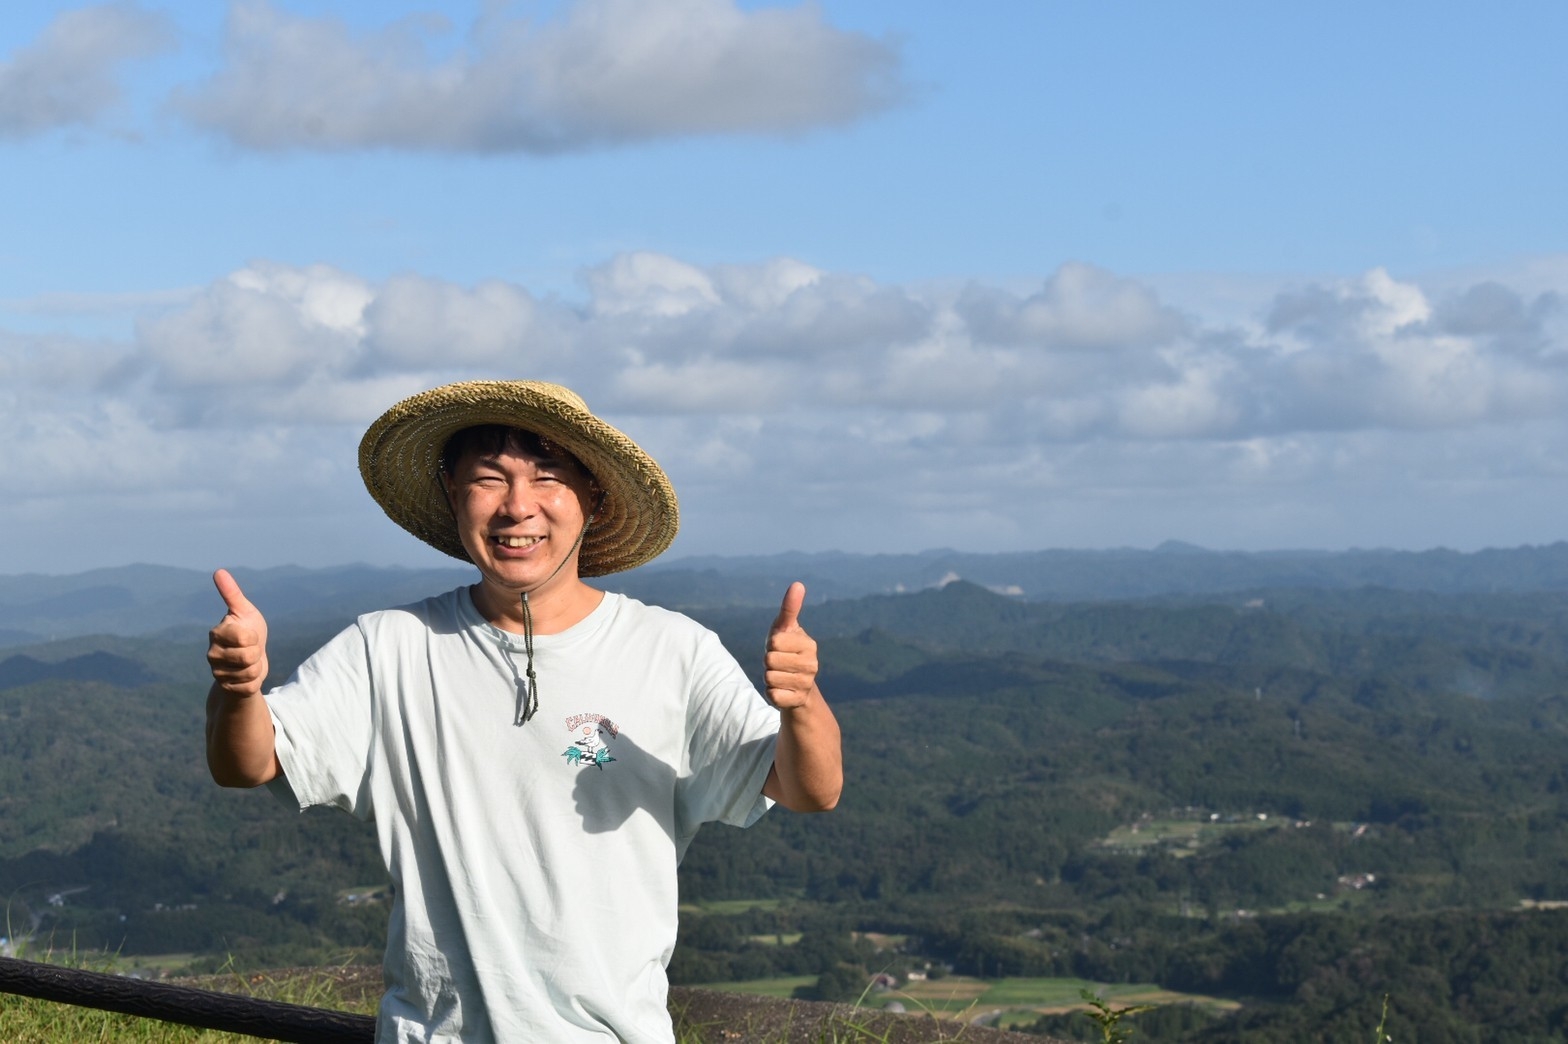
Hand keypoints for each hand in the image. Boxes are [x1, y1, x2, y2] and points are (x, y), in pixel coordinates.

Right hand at [207, 569, 269, 698]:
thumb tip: (218, 571)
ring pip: (250, 672)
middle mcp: (212, 653)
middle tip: (251, 649)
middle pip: (248, 657)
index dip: (254, 637)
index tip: (249, 634)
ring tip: (249, 661)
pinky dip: (255, 681)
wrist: (250, 660)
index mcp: (217, 633)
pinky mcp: (226, 687)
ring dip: (256, 667)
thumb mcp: (245, 611)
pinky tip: (246, 675)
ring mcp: (217, 672)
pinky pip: (250, 686)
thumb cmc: (248, 630)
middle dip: (257, 653)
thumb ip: (232, 593)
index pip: (245, 637)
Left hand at [764, 582, 818, 710]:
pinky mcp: (797, 701)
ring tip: (780, 675)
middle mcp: (812, 664)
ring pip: (769, 678)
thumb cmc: (786, 649)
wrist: (795, 684)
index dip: (771, 644)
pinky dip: (771, 692)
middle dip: (768, 661)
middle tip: (778, 663)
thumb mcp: (785, 628)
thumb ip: (790, 608)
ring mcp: (806, 684)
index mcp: (809, 644)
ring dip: (769, 677)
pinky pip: (772, 695)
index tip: (780, 646)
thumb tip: (798, 584)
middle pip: (769, 660)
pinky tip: (781, 690)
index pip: (775, 641)